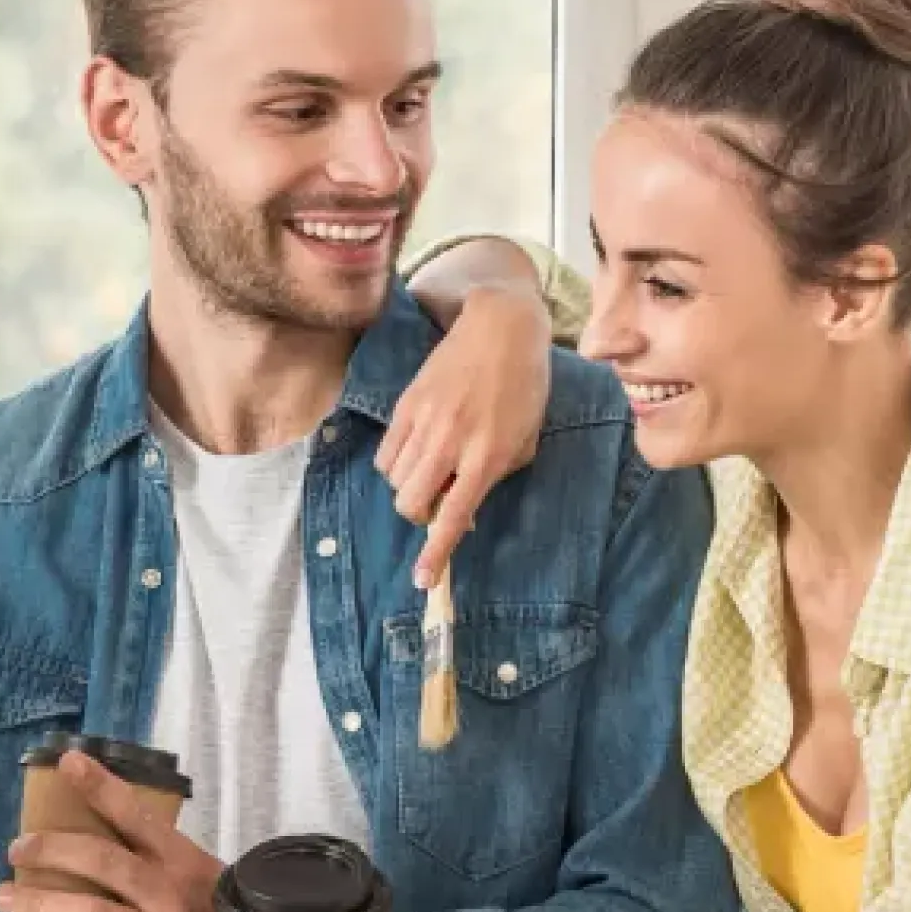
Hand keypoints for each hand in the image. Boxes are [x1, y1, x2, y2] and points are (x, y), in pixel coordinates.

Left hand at [0, 750, 227, 911]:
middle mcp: (172, 896)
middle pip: (104, 863)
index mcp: (185, 862)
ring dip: (40, 905)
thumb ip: (162, 858)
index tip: (69, 762)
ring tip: (5, 898)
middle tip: (17, 848)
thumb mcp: (203, 877)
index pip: (138, 815)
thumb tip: (109, 825)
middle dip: (53, 851)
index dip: (102, 787)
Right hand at [378, 284, 552, 585]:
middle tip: (439, 498)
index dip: (435, 554)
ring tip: (433, 467)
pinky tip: (417, 450)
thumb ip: (494, 476)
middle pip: (409, 502)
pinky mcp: (406, 403)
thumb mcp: (524, 439)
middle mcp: (451, 442)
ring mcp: (424, 421)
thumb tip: (460, 510)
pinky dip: (397, 463)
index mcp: (487, 455)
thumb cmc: (524, 387)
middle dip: (419, 513)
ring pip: (394, 479)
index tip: (422, 582)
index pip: (452, 516)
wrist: (501, 328)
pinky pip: (386, 452)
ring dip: (410, 487)